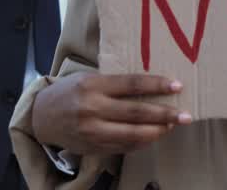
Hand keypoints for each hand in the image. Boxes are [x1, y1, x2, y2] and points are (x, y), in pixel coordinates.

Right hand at [31, 73, 190, 155]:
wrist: (42, 116)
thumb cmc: (71, 92)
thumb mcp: (90, 79)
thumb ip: (116, 84)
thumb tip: (153, 87)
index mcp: (93, 85)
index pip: (132, 84)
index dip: (156, 85)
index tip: (177, 86)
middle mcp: (92, 108)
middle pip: (136, 113)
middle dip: (164, 114)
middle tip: (185, 115)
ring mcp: (92, 131)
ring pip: (132, 134)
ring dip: (156, 131)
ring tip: (172, 126)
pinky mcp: (93, 147)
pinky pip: (123, 147)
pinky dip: (142, 142)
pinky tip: (154, 135)